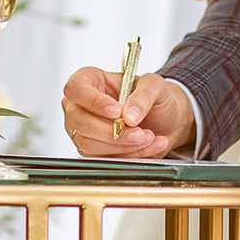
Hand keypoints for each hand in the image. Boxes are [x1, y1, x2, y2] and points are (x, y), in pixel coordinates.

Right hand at [61, 69, 194, 159]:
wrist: (164, 118)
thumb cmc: (153, 96)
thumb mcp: (155, 85)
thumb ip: (143, 96)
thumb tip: (129, 116)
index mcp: (88, 80)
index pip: (76, 89)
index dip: (94, 102)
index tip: (117, 111)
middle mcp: (79, 106)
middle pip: (80, 121)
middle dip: (111, 131)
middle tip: (139, 133)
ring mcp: (82, 130)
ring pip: (90, 145)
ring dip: (123, 146)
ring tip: (149, 137)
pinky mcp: (91, 151)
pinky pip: (103, 159)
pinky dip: (129, 156)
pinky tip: (149, 146)